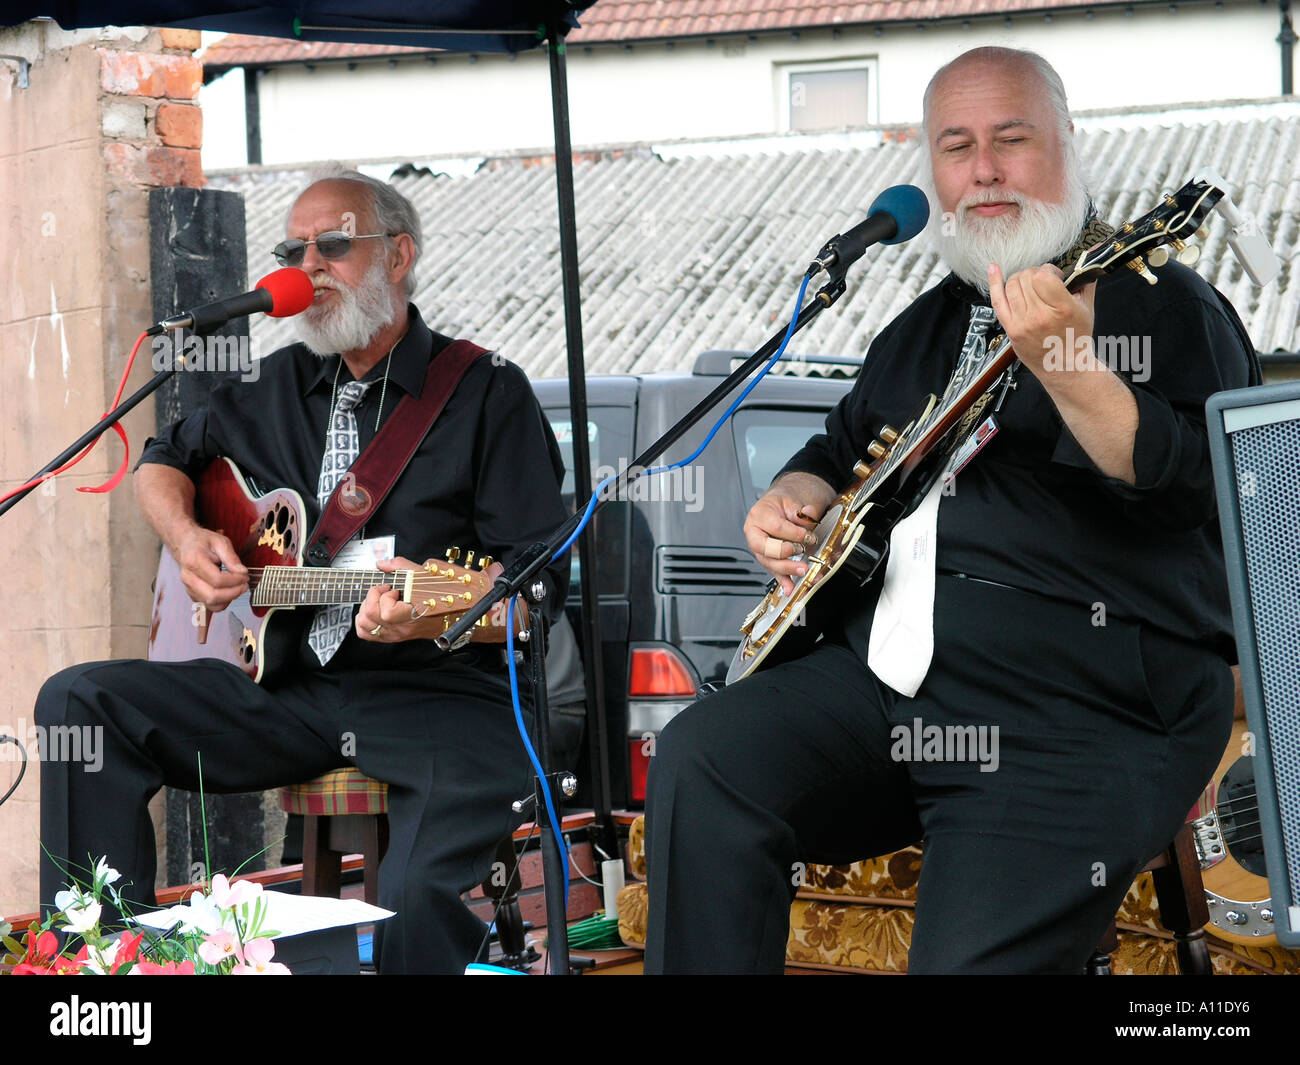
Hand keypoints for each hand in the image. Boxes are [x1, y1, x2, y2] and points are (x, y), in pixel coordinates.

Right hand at [174, 526, 247, 612]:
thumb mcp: (220, 542)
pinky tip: (229, 592)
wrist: (186, 544)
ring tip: (239, 588)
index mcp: (194, 561)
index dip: (235, 580)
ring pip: (210, 604)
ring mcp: (189, 587)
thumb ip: (231, 557)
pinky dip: (222, 602)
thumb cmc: (203, 542)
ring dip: (229, 599)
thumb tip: (242, 572)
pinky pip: (209, 605)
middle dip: (233, 593)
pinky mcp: (192, 594)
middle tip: (245, 585)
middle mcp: (188, 577)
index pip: (216, 579)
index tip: (245, 576)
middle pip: (212, 596)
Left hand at [356, 558, 520, 643]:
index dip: (383, 596)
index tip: (393, 588)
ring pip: (364, 624)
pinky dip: (363, 621)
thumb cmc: (443, 596)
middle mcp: (402, 628)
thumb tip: (382, 563)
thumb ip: (401, 567)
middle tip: (385, 591)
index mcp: (412, 614)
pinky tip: (374, 611)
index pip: (386, 612)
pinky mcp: (391, 637)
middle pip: (370, 616)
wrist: (456, 616)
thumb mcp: (425, 575)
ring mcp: (396, 634)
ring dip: (367, 607)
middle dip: (372, 597)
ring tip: (380, 600)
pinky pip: (365, 633)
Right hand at [743, 493, 822, 596]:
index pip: (776, 528)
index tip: (809, 536)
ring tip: (803, 571)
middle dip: (786, 554)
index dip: (794, 534)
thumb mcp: (791, 502)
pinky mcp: (767, 560)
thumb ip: (800, 511)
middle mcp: (754, 534)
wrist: (777, 509)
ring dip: (787, 570)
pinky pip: (774, 572)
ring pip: (769, 563)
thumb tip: (808, 514)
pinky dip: (784, 581)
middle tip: (802, 552)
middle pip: (766, 549)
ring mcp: (759, 549)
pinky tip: (790, 588)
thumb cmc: (780, 506)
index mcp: (759, 516)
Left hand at [987, 263, 1095, 380]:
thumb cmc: (1076, 336)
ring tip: (1030, 286)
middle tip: (1042, 283)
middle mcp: (1040, 316)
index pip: (1043, 276)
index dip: (1047, 271)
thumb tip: (1090, 256)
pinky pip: (997, 301)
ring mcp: (1022, 324)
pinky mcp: (1010, 329)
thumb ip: (1085, 281)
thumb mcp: (1087, 307)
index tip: (1054, 276)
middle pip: (1025, 278)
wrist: (1064, 366)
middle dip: (1034, 274)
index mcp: (1062, 309)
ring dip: (1020, 279)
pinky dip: (994, 282)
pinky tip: (994, 269)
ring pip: (1011, 285)